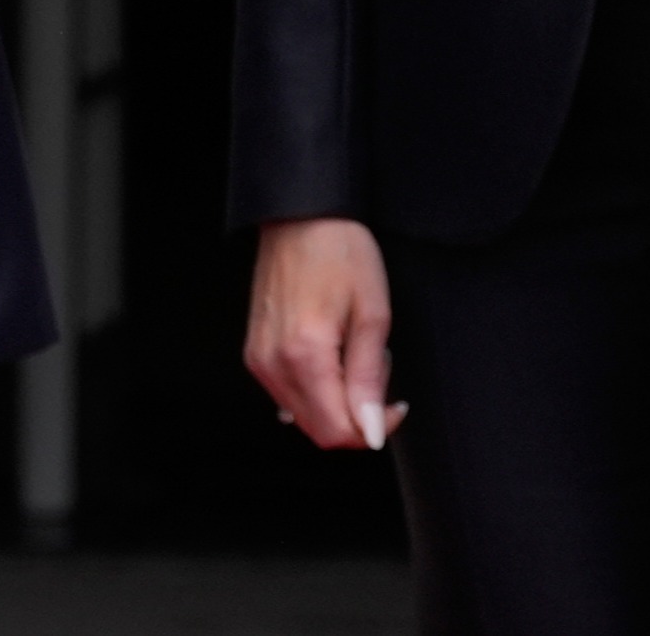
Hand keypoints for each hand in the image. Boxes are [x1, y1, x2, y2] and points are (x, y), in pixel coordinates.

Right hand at [244, 217, 406, 453]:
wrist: (301, 218)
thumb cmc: (339, 253)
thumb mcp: (372, 315)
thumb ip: (369, 379)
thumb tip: (372, 431)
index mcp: (305, 354)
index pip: (338, 431)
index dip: (373, 431)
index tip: (394, 406)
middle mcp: (274, 363)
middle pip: (319, 430)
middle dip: (357, 420)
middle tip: (380, 380)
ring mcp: (260, 359)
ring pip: (303, 417)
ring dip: (337, 405)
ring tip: (355, 359)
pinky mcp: (255, 352)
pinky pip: (288, 395)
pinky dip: (317, 392)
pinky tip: (334, 360)